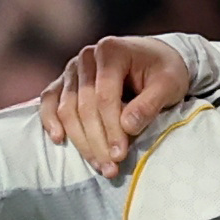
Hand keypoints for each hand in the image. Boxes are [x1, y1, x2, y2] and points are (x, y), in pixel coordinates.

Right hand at [42, 35, 193, 174]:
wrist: (154, 59)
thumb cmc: (164, 71)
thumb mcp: (169, 84)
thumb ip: (150, 104)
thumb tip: (127, 126)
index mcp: (111, 51)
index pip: (104, 96)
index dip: (111, 129)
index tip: (120, 155)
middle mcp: (87, 58)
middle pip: (83, 105)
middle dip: (96, 141)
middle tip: (110, 168)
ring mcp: (73, 69)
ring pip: (66, 108)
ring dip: (80, 141)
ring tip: (98, 165)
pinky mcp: (65, 82)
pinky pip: (49, 101)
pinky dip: (50, 120)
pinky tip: (58, 139)